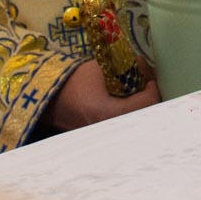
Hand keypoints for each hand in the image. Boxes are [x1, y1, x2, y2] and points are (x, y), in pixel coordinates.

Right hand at [47, 61, 161, 130]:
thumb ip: (125, 67)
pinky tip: (129, 99)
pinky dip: (133, 111)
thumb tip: (143, 65)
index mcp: (109, 113)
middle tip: (146, 81)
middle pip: (146, 115)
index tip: (147, 74)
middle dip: (150, 97)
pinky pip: (127, 124)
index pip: (146, 103)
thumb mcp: (100, 68)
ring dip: (143, 104)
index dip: (151, 87)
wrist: (49, 99)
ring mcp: (107, 135)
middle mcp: (110, 129)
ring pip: (137, 120)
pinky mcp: (104, 135)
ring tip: (138, 88)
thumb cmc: (73, 81)